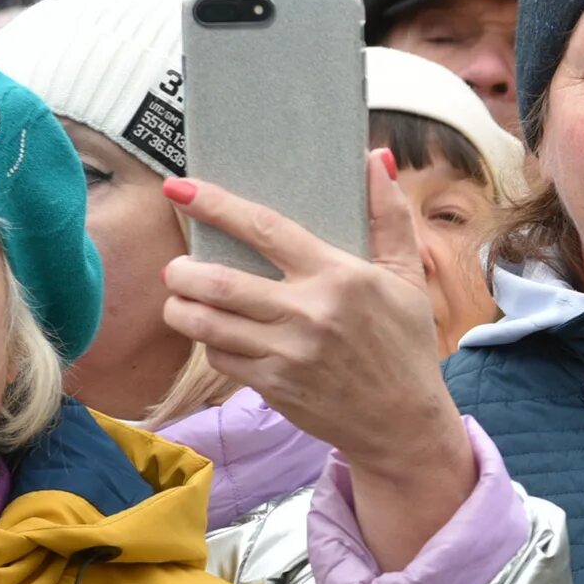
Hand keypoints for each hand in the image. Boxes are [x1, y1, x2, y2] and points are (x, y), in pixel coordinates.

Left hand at [160, 152, 474, 569]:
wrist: (404, 424)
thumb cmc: (406, 345)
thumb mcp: (408, 277)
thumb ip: (389, 216)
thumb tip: (374, 159)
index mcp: (339, 276)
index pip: (263, 229)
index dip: (215, 205)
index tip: (179, 188)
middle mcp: (308, 314)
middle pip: (218, 281)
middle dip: (181, 270)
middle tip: (175, 265)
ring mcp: (287, 354)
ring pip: (206, 323)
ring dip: (181, 307)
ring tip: (180, 297)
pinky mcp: (273, 388)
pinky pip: (220, 357)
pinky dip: (208, 342)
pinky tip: (215, 334)